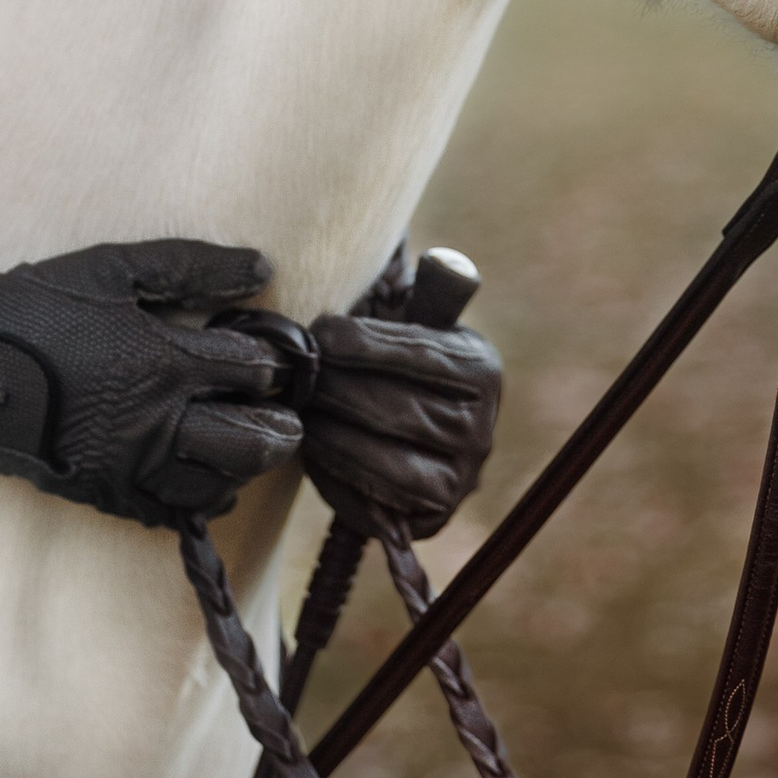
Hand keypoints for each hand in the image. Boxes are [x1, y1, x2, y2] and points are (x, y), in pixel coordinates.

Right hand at [0, 241, 305, 528]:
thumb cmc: (36, 306)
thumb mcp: (113, 268)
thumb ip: (192, 264)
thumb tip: (263, 269)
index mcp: (164, 361)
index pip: (252, 372)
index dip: (272, 365)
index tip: (272, 360)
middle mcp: (154, 421)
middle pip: (250, 442)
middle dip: (279, 429)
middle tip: (286, 420)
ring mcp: (127, 464)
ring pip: (214, 486)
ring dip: (241, 469)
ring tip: (245, 450)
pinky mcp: (100, 490)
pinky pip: (165, 511)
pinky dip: (193, 499)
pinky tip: (197, 477)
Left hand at [300, 308, 502, 542]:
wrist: (424, 431)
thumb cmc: (403, 363)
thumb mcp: (419, 322)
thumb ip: (418, 295)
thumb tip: (430, 262)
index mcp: (481, 370)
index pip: (419, 356)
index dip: (365, 344)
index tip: (320, 332)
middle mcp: (481, 428)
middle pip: (396, 410)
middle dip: (336, 389)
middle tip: (296, 376)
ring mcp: (462, 477)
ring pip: (385, 460)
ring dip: (330, 434)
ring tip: (299, 411)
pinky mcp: (434, 515)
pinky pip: (378, 499)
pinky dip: (337, 476)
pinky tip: (312, 450)